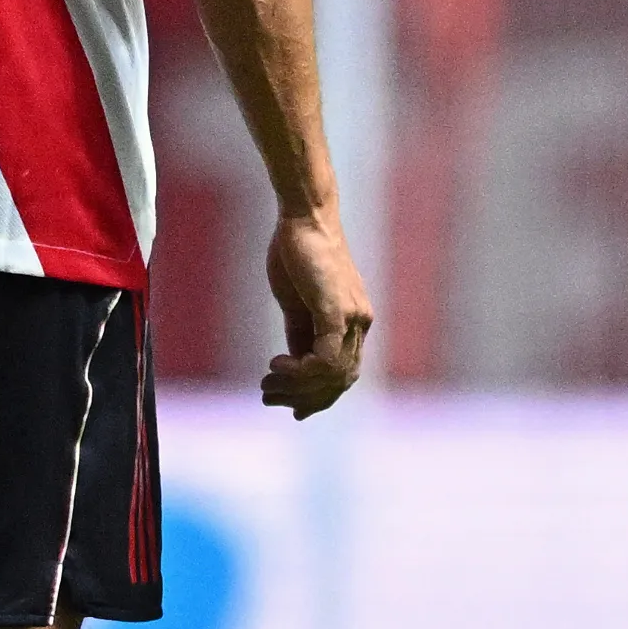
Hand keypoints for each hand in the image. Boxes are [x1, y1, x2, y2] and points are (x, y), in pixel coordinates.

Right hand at [261, 210, 372, 416]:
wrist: (306, 220)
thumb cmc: (297, 254)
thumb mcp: (297, 301)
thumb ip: (301, 331)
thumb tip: (294, 360)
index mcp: (354, 322)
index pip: (343, 373)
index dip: (318, 397)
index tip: (290, 408)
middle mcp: (360, 323)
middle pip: (340, 380)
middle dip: (304, 397)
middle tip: (268, 396)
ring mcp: (352, 318)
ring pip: (333, 374)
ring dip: (297, 387)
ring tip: (266, 383)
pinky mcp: (337, 311)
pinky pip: (326, 358)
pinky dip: (301, 370)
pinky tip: (277, 365)